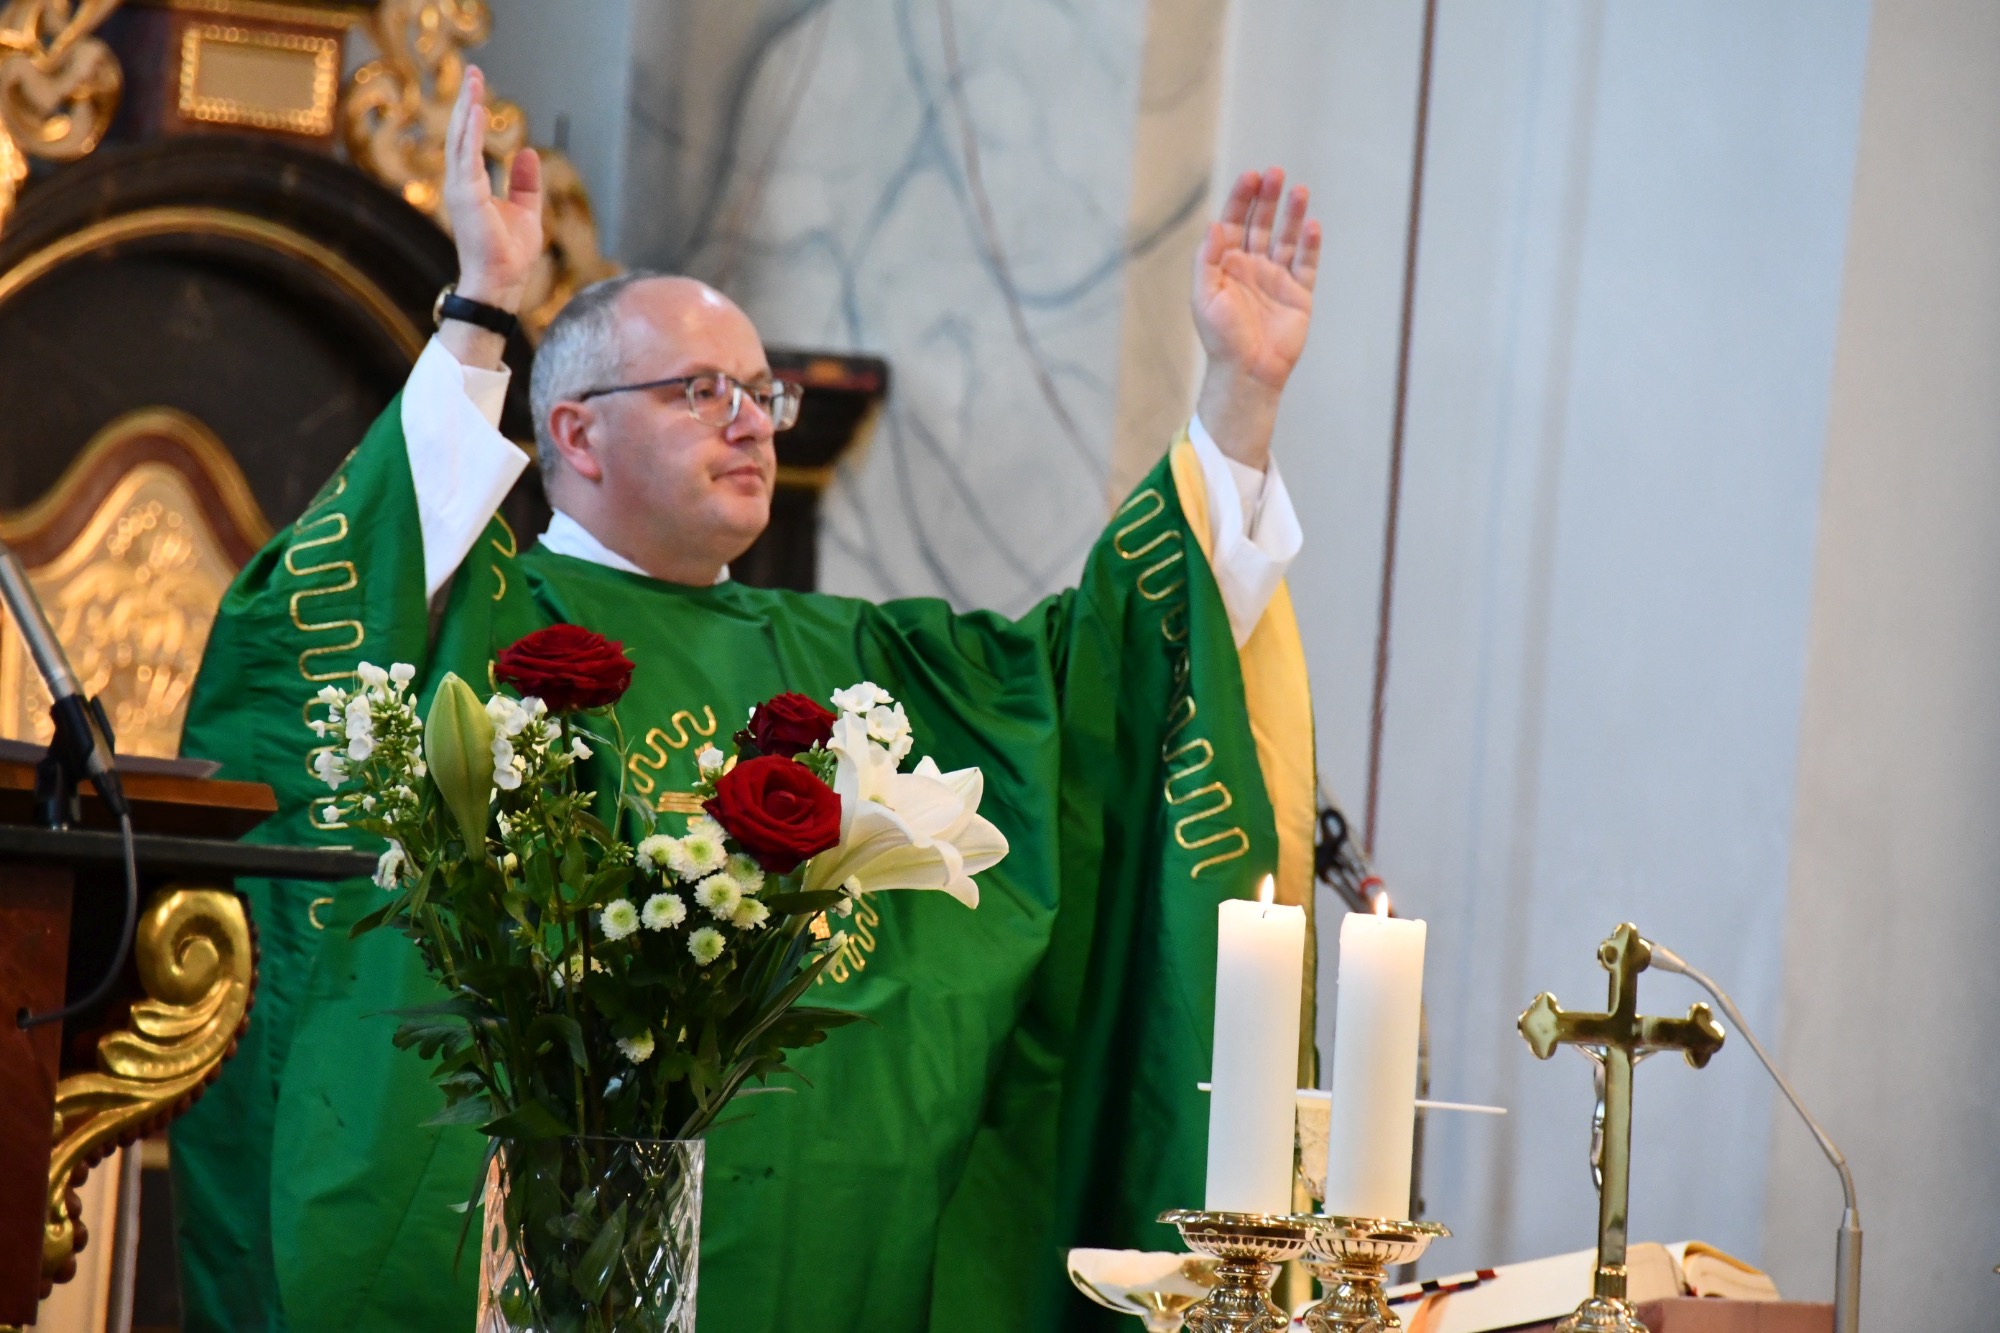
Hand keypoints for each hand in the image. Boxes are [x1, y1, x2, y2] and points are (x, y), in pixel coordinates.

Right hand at [442, 66, 541, 312]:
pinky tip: (478, 110)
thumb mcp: (526, 210)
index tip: (479, 88)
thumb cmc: (510, 254)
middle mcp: (461, 184)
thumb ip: (524, 182)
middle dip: (468, 101)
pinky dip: (473, 132)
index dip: (474, 114)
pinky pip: (468, 156)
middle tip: (474, 72)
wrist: (502, 282)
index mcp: (472, 186)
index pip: (470, 142)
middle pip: (462, 133)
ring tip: (474, 81)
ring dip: (467, 108)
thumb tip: (526, 152)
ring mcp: (460, 189)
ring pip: (461, 139)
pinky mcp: (466, 196)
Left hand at [1192, 168, 1321, 469]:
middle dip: (1268, 198)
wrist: (1247, 373)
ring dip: (1293, 214)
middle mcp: (1252, 266)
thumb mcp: (1204, 296)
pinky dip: (1310, 245)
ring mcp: (1277, 278)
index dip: (1242, 198)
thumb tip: (1214, 224)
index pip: (1234, 222)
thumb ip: (1208, 260)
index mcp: (1226, 265)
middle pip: (1262, 223)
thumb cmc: (1220, 338)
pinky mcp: (1299, 294)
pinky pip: (1306, 264)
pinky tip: (1312, 225)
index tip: (1251, 176)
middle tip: (1276, 173)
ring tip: (1300, 190)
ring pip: (1287, 238)